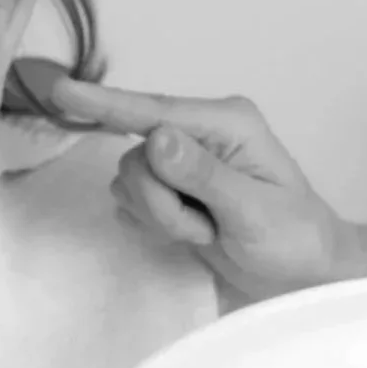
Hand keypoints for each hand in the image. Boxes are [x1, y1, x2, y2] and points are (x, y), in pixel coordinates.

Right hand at [17, 60, 363, 302]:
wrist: (304, 275)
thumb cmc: (294, 238)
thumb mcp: (253, 210)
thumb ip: (203, 175)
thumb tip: (157, 138)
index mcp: (227, 122)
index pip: (155, 111)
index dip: (105, 104)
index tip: (61, 92)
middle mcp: (200, 134)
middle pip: (136, 157)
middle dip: (162, 203)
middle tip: (206, 228)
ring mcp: (183, 162)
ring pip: (130, 182)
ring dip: (162, 218)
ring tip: (208, 232)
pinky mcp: (171, 190)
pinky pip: (131, 202)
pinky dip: (155, 225)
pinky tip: (193, 235)